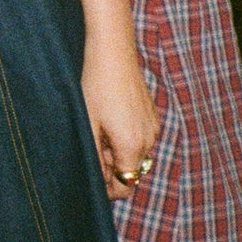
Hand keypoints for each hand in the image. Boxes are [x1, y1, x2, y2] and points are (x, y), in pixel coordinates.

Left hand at [81, 35, 159, 201]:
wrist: (113, 52)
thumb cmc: (96, 85)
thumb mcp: (88, 123)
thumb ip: (95, 156)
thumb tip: (99, 179)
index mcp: (132, 145)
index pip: (126, 185)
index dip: (108, 189)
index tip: (92, 180)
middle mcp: (149, 139)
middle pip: (132, 171)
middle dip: (112, 168)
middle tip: (91, 147)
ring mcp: (153, 126)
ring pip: (136, 154)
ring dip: (118, 152)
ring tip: (98, 130)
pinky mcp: (152, 114)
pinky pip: (140, 137)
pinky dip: (126, 138)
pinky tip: (109, 119)